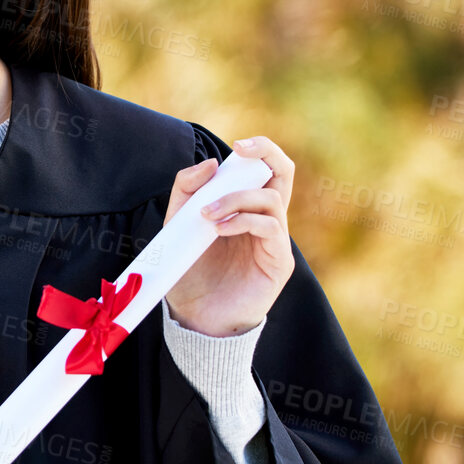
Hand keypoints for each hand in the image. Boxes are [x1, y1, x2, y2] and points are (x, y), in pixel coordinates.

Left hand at [162, 135, 295, 337]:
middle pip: (284, 172)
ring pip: (272, 198)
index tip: (238, 145)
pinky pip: (271, 227)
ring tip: (207, 215)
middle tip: (240, 152)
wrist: (195, 318)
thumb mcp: (179, 224)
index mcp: (246, 208)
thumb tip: (211, 163)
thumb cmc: (190, 273)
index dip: (260, 148)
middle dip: (266, 153)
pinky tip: (219, 230)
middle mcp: (265, 220)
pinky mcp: (278, 262)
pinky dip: (244, 220)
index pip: (265, 168)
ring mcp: (275, 241)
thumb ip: (187, 191)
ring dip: (236, 198)